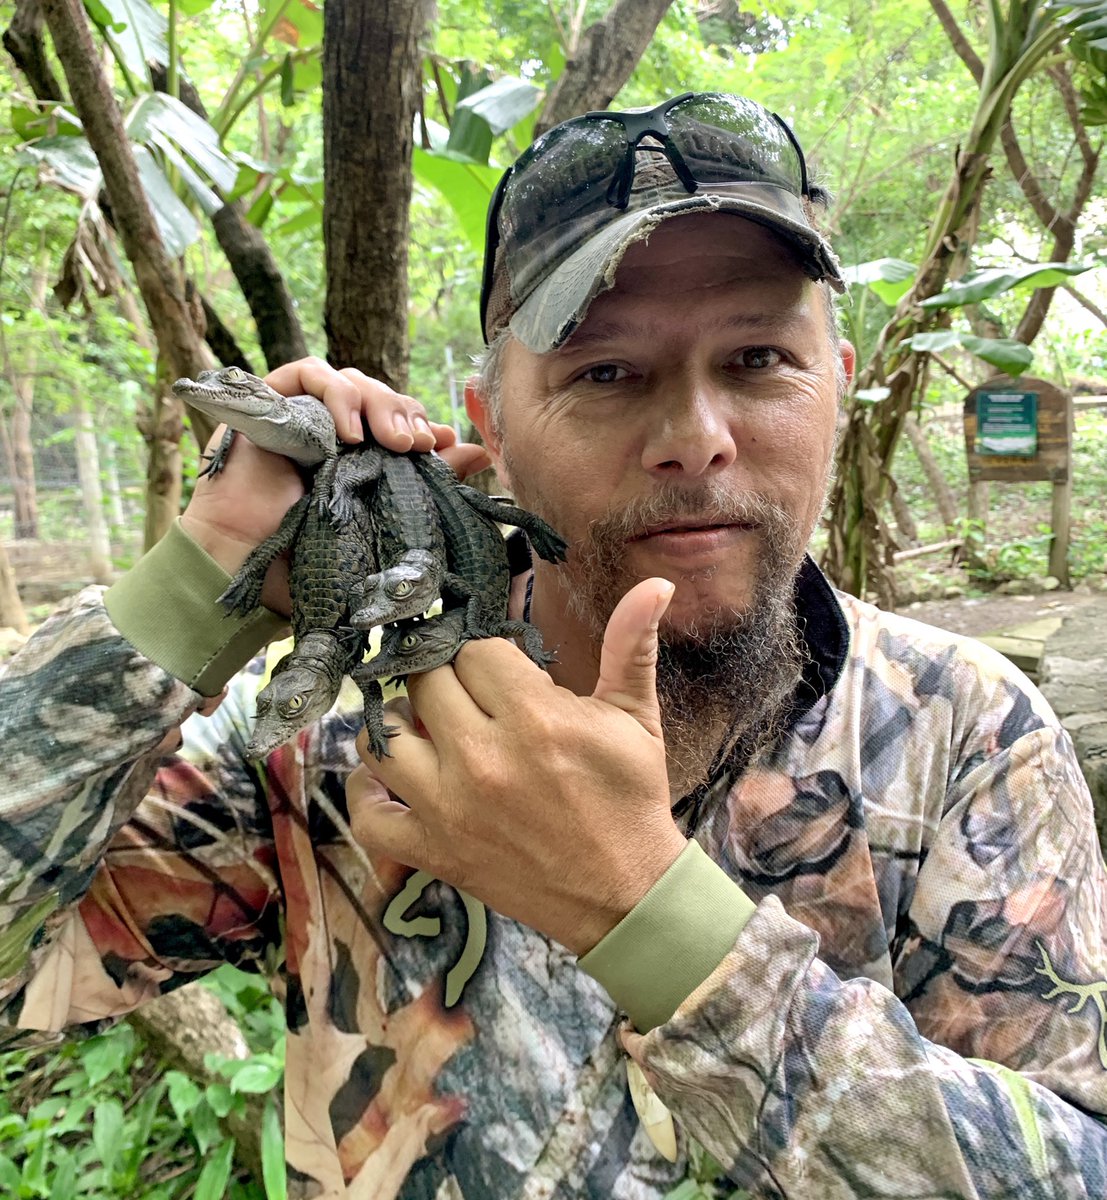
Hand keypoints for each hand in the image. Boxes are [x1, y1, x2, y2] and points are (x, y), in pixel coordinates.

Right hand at [179, 357, 491, 613]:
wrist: (243, 565)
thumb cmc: (303, 556)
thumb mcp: (376, 520)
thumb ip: (424, 484)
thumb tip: (478, 452)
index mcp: (356, 455)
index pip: (397, 419)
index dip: (421, 423)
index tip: (441, 443)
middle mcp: (329, 429)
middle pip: (377, 395)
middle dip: (404, 412)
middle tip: (417, 444)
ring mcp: (299, 411)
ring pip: (349, 378)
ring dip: (377, 401)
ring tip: (390, 440)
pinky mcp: (267, 399)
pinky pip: (307, 372)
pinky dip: (335, 393)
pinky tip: (348, 431)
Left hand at [346, 578, 686, 955]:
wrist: (625, 894)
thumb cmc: (630, 800)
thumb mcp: (636, 718)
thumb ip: (630, 646)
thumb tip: (655, 583)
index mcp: (534, 716)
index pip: (474, 650)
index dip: (486, 654)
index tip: (498, 669)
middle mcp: (483, 757)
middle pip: (426, 681)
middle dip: (445, 680)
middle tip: (466, 696)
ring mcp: (450, 807)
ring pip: (384, 736)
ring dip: (399, 724)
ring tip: (426, 726)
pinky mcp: (434, 850)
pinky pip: (367, 813)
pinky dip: (365, 791)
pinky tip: (386, 774)